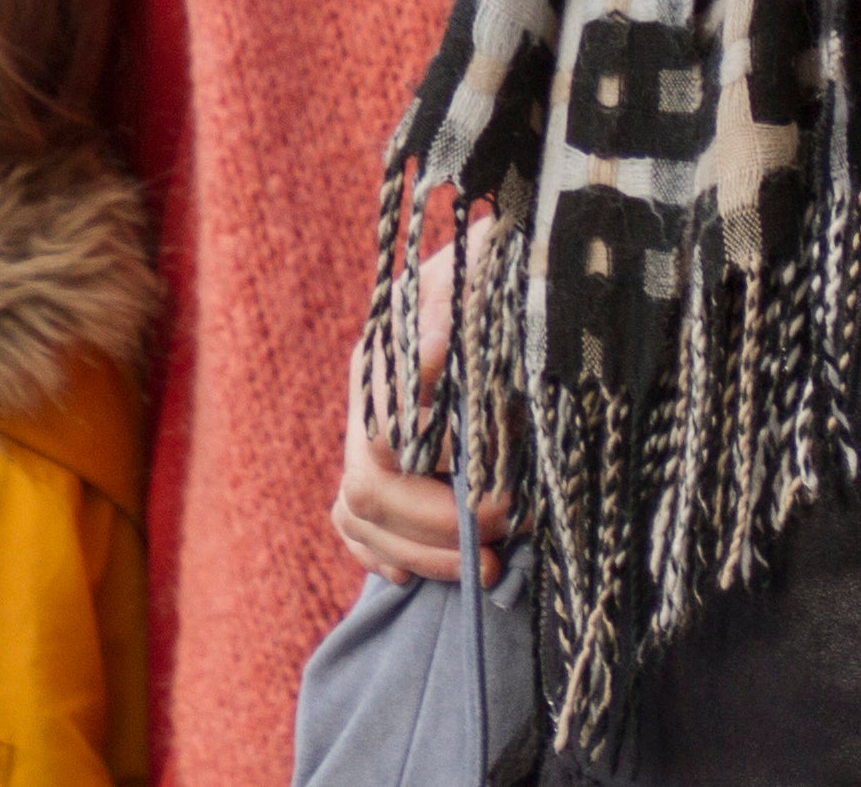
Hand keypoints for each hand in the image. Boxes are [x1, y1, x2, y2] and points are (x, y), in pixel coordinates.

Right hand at [329, 237, 506, 586]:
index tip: (494, 481)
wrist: (483, 293)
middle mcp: (365, 400)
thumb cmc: (488, 287)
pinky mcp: (373, 472)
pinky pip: (352, 527)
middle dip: (439, 524)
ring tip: (492, 564)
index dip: (434, 460)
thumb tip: (435, 354)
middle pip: (370, 487)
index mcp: (385, 356)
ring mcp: (363, 437)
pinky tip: (414, 577)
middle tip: (508, 530)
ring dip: (423, 553)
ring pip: (360, 514)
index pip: (387, 426)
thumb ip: (456, 308)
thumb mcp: (479, 284)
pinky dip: (381, 556)